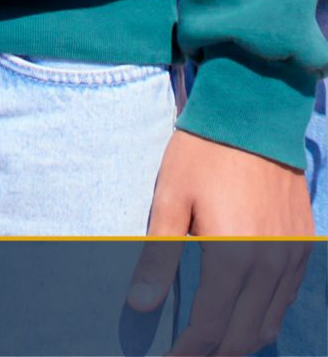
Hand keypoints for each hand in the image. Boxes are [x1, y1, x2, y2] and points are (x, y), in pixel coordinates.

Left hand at [126, 130, 311, 355]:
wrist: (254, 111)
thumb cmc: (203, 151)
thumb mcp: (170, 197)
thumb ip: (158, 256)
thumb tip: (140, 305)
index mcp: (232, 256)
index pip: (209, 328)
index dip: (186, 353)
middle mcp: (268, 265)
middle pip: (242, 336)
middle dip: (212, 355)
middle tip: (184, 355)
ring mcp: (291, 256)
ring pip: (269, 323)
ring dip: (240, 341)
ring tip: (209, 343)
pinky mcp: (303, 245)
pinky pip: (286, 299)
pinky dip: (264, 316)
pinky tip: (241, 313)